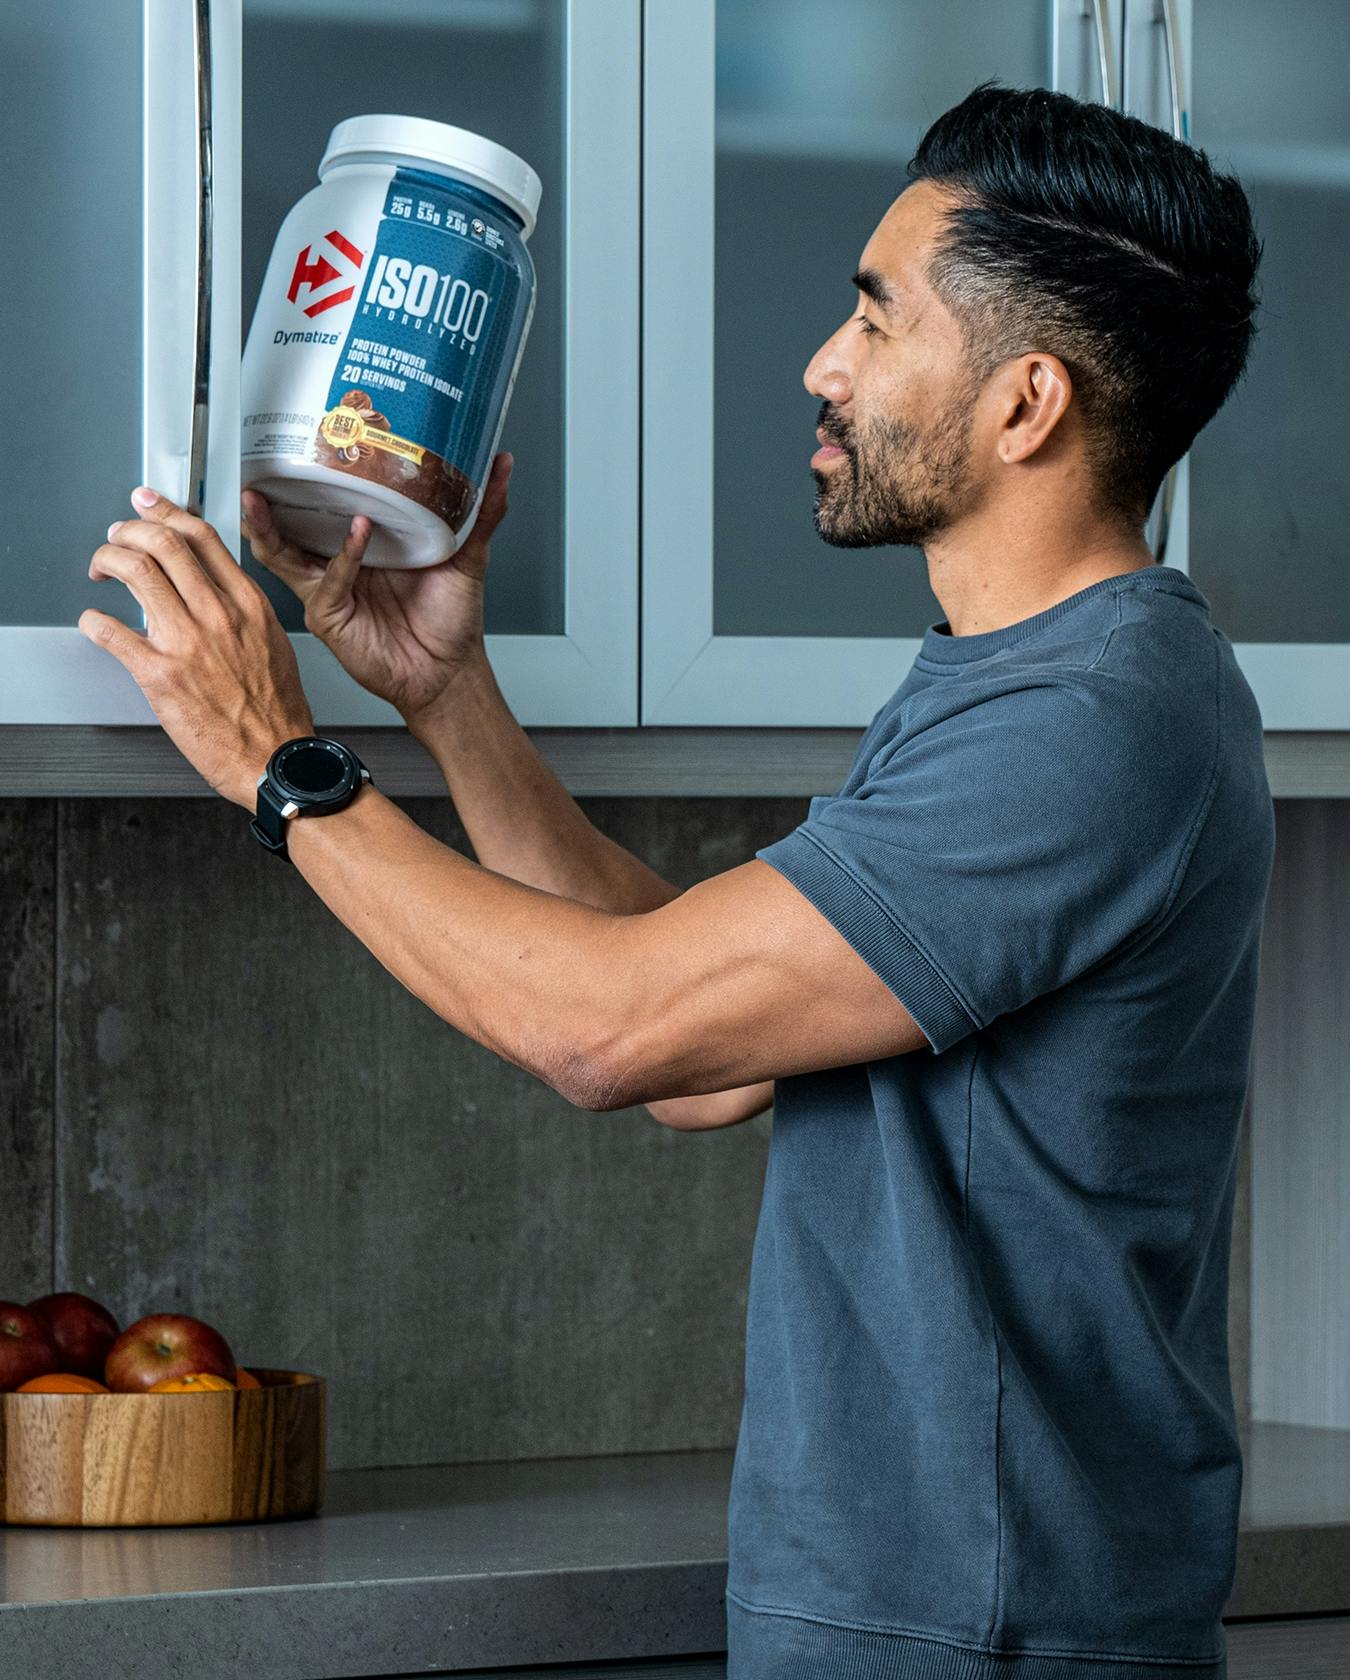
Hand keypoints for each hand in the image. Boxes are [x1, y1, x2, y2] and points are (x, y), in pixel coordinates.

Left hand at [78, 487, 315, 806]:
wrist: (276, 760)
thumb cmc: (277, 714)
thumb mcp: (274, 645)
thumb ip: (243, 613)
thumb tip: (213, 592)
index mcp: (248, 605)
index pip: (202, 537)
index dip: (166, 513)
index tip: (148, 506)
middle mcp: (218, 616)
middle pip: (164, 543)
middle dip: (128, 531)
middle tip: (116, 538)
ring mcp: (188, 643)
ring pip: (135, 572)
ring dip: (107, 560)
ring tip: (101, 569)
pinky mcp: (160, 675)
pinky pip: (110, 631)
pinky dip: (93, 620)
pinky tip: (95, 623)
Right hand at [240, 451, 514, 725]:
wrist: (451, 670)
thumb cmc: (450, 618)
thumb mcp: (468, 553)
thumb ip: (481, 510)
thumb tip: (502, 463)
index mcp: (359, 542)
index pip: (318, 503)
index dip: (300, 477)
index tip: (296, 440)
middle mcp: (337, 562)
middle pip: (285, 525)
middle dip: (264, 498)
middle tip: (258, 466)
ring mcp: (329, 589)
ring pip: (282, 555)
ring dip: (268, 526)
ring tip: (261, 498)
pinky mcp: (330, 618)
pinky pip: (327, 582)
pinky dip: (342, 557)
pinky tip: (357, 533)